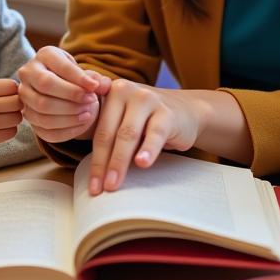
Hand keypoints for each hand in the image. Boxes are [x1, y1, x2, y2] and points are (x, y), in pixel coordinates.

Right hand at [0, 74, 21, 150]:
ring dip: (15, 116)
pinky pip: (12, 132)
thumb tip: (19, 85)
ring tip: (5, 115)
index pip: (11, 86)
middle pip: (17, 102)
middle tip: (11, 104)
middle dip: (17, 103)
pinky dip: (10, 128)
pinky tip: (1, 125)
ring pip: (17, 118)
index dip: (13, 89)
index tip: (9, 93)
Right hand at [17, 46, 111, 142]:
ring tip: (87, 113)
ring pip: (42, 109)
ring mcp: (24, 97)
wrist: (63, 91)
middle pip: (45, 86)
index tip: (95, 87)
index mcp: (44, 56)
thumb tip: (102, 86)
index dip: (79, 78)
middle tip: (91, 100)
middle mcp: (28, 74)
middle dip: (72, 96)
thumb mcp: (85, 73)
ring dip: (69, 114)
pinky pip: (44, 129)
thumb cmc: (76, 79)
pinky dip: (66, 130)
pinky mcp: (28, 117)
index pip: (59, 67)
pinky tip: (81, 123)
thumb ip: (96, 79)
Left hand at [87, 80, 201, 194]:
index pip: (98, 131)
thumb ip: (107, 134)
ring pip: (128, 134)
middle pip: (109, 133)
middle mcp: (125, 90)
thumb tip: (94, 174)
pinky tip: (142, 163)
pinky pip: (155, 133)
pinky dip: (148, 149)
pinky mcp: (167, 112)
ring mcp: (146, 98)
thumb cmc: (148, 120)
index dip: (94, 160)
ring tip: (113, 183)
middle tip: (100, 189)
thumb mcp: (125, 119)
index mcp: (110, 92)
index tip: (92, 186)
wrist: (187, 110)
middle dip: (103, 164)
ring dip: (119, 161)